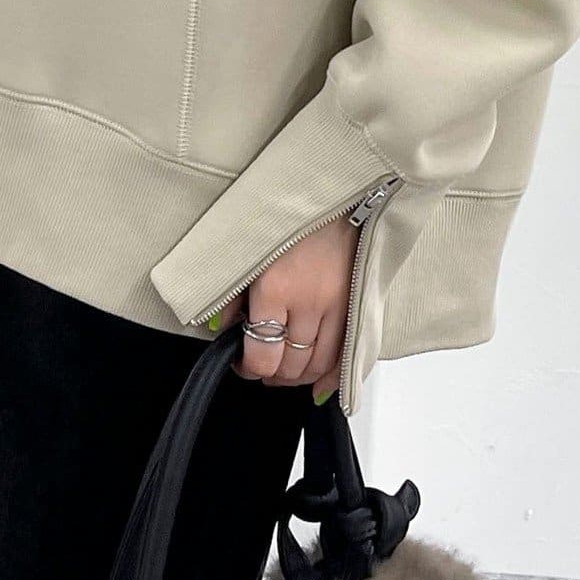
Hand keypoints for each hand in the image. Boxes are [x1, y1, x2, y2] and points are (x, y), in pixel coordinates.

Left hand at [211, 216, 360, 402]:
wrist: (336, 193)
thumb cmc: (290, 216)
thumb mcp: (248, 252)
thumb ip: (231, 294)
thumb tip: (222, 327)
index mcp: (276, 288)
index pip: (262, 355)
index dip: (248, 369)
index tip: (242, 363)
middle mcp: (309, 301)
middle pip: (291, 366)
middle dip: (272, 374)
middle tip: (262, 367)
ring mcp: (338, 306)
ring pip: (319, 365)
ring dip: (299, 377)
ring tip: (285, 370)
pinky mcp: (357, 304)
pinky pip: (348, 355)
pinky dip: (334, 377)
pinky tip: (321, 386)